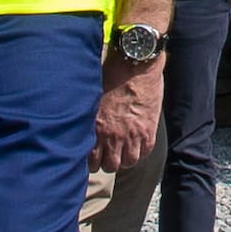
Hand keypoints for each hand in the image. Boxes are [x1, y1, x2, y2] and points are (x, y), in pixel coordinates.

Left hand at [92, 53, 167, 172]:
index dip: (92, 161)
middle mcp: (114, 136)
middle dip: (108, 162)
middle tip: (109, 154)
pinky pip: (145, 152)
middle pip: (110, 166)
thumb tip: (81, 129)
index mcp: (97, 128)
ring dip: (125, 158)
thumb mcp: (92, 98)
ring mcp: (133, 135)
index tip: (94, 157)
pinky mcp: (149, 130)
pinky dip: (140, 151)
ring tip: (124, 150)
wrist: (135, 65)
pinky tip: (137, 143)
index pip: (91, 161)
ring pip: (128, 162)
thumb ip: (89, 118)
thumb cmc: (111, 76)